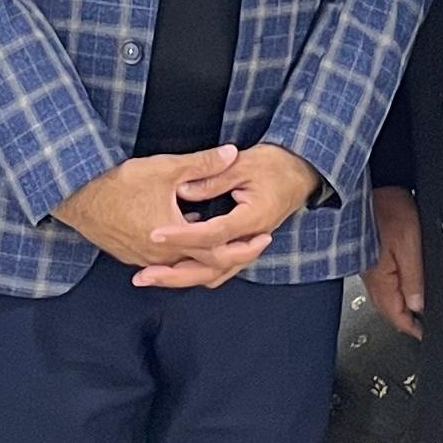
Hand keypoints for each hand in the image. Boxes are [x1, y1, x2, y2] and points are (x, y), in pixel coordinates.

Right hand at [58, 148, 254, 272]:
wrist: (77, 197)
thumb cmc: (119, 183)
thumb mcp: (166, 168)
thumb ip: (203, 163)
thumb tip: (231, 153)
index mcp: (174, 239)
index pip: (218, 253)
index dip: (244, 246)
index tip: (262, 237)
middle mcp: (161, 257)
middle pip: (206, 268)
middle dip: (232, 256)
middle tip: (253, 244)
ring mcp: (145, 260)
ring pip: (185, 268)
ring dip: (206, 258)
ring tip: (226, 242)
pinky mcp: (132, 257)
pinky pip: (166, 264)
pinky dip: (184, 256)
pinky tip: (189, 236)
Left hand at [141, 144, 325, 291]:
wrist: (300, 173)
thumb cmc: (274, 165)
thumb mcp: (242, 163)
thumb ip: (211, 177)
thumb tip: (181, 189)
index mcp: (251, 219)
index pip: (210, 234)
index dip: (181, 235)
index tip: (154, 235)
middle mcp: (250, 240)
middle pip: (209, 268)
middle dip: (173, 274)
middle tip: (142, 276)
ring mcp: (247, 248)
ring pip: (212, 274)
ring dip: (180, 279)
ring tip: (149, 278)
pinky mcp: (241, 248)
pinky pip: (216, 270)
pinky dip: (194, 272)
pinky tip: (172, 267)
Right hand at [366, 186, 425, 339]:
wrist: (368, 186)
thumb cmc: (387, 208)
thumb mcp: (409, 244)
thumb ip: (414, 277)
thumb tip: (419, 305)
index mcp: (381, 279)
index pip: (396, 315)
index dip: (413, 328)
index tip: (425, 334)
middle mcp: (373, 277)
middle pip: (389, 309)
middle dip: (404, 320)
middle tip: (422, 327)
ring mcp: (370, 267)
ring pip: (385, 296)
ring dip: (399, 306)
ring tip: (416, 312)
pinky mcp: (369, 255)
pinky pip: (382, 281)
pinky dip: (393, 289)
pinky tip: (402, 285)